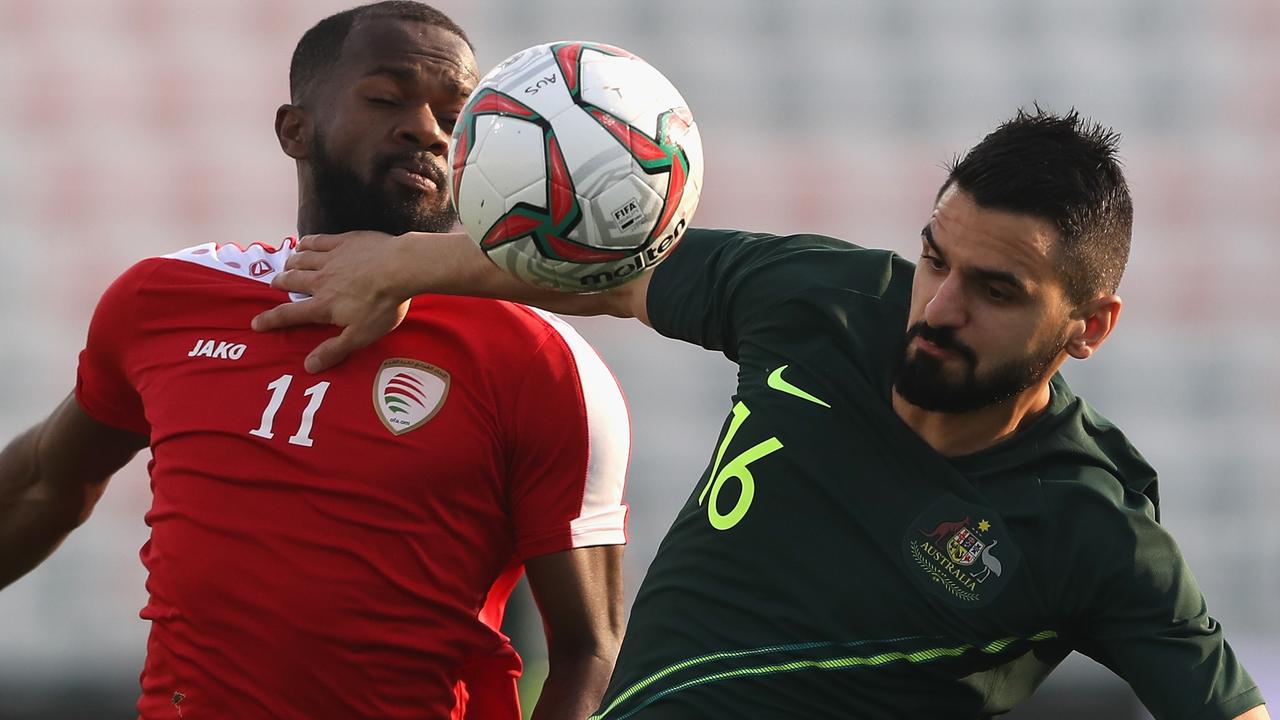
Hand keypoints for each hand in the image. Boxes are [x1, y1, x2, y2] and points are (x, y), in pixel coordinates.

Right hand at [252, 232, 410, 372]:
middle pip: (292, 281)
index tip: (256, 323)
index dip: (271, 320)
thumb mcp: (360, 335)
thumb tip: (309, 366)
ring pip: (301, 259)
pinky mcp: (344, 241)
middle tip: (274, 284)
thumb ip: (334, 350)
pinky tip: (303, 243)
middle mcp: (321, 280)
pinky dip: (306, 243)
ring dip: (291, 262)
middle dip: (280, 283)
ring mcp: (332, 258)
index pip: (290, 314)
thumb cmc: (383, 305)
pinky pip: (318, 240)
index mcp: (323, 305)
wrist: (400, 268)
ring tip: (287, 265)